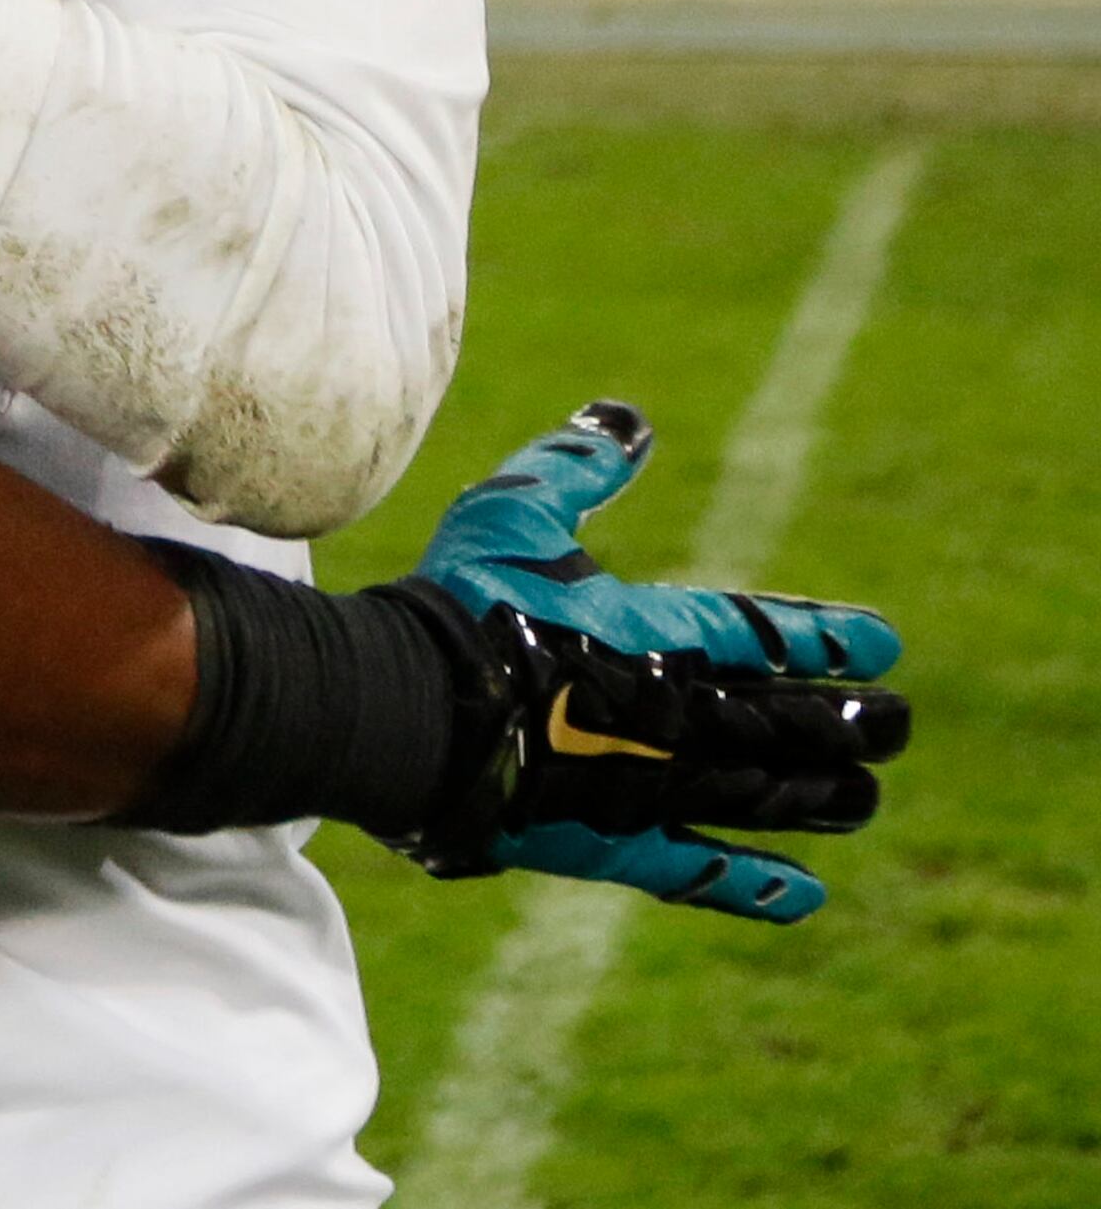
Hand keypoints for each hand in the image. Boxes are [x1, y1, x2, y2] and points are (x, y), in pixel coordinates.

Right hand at [382, 401, 907, 921]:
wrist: (413, 706)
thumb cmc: (463, 600)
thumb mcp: (515, 511)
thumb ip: (576, 467)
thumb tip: (629, 418)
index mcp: (660, 634)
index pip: (766, 634)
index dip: (827, 639)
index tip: (882, 645)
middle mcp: (679, 715)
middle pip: (788, 723)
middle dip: (850, 724)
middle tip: (901, 728)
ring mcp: (653, 785)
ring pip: (762, 795)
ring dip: (820, 797)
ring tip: (865, 799)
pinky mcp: (613, 839)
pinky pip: (699, 869)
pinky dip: (754, 884)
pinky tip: (805, 895)